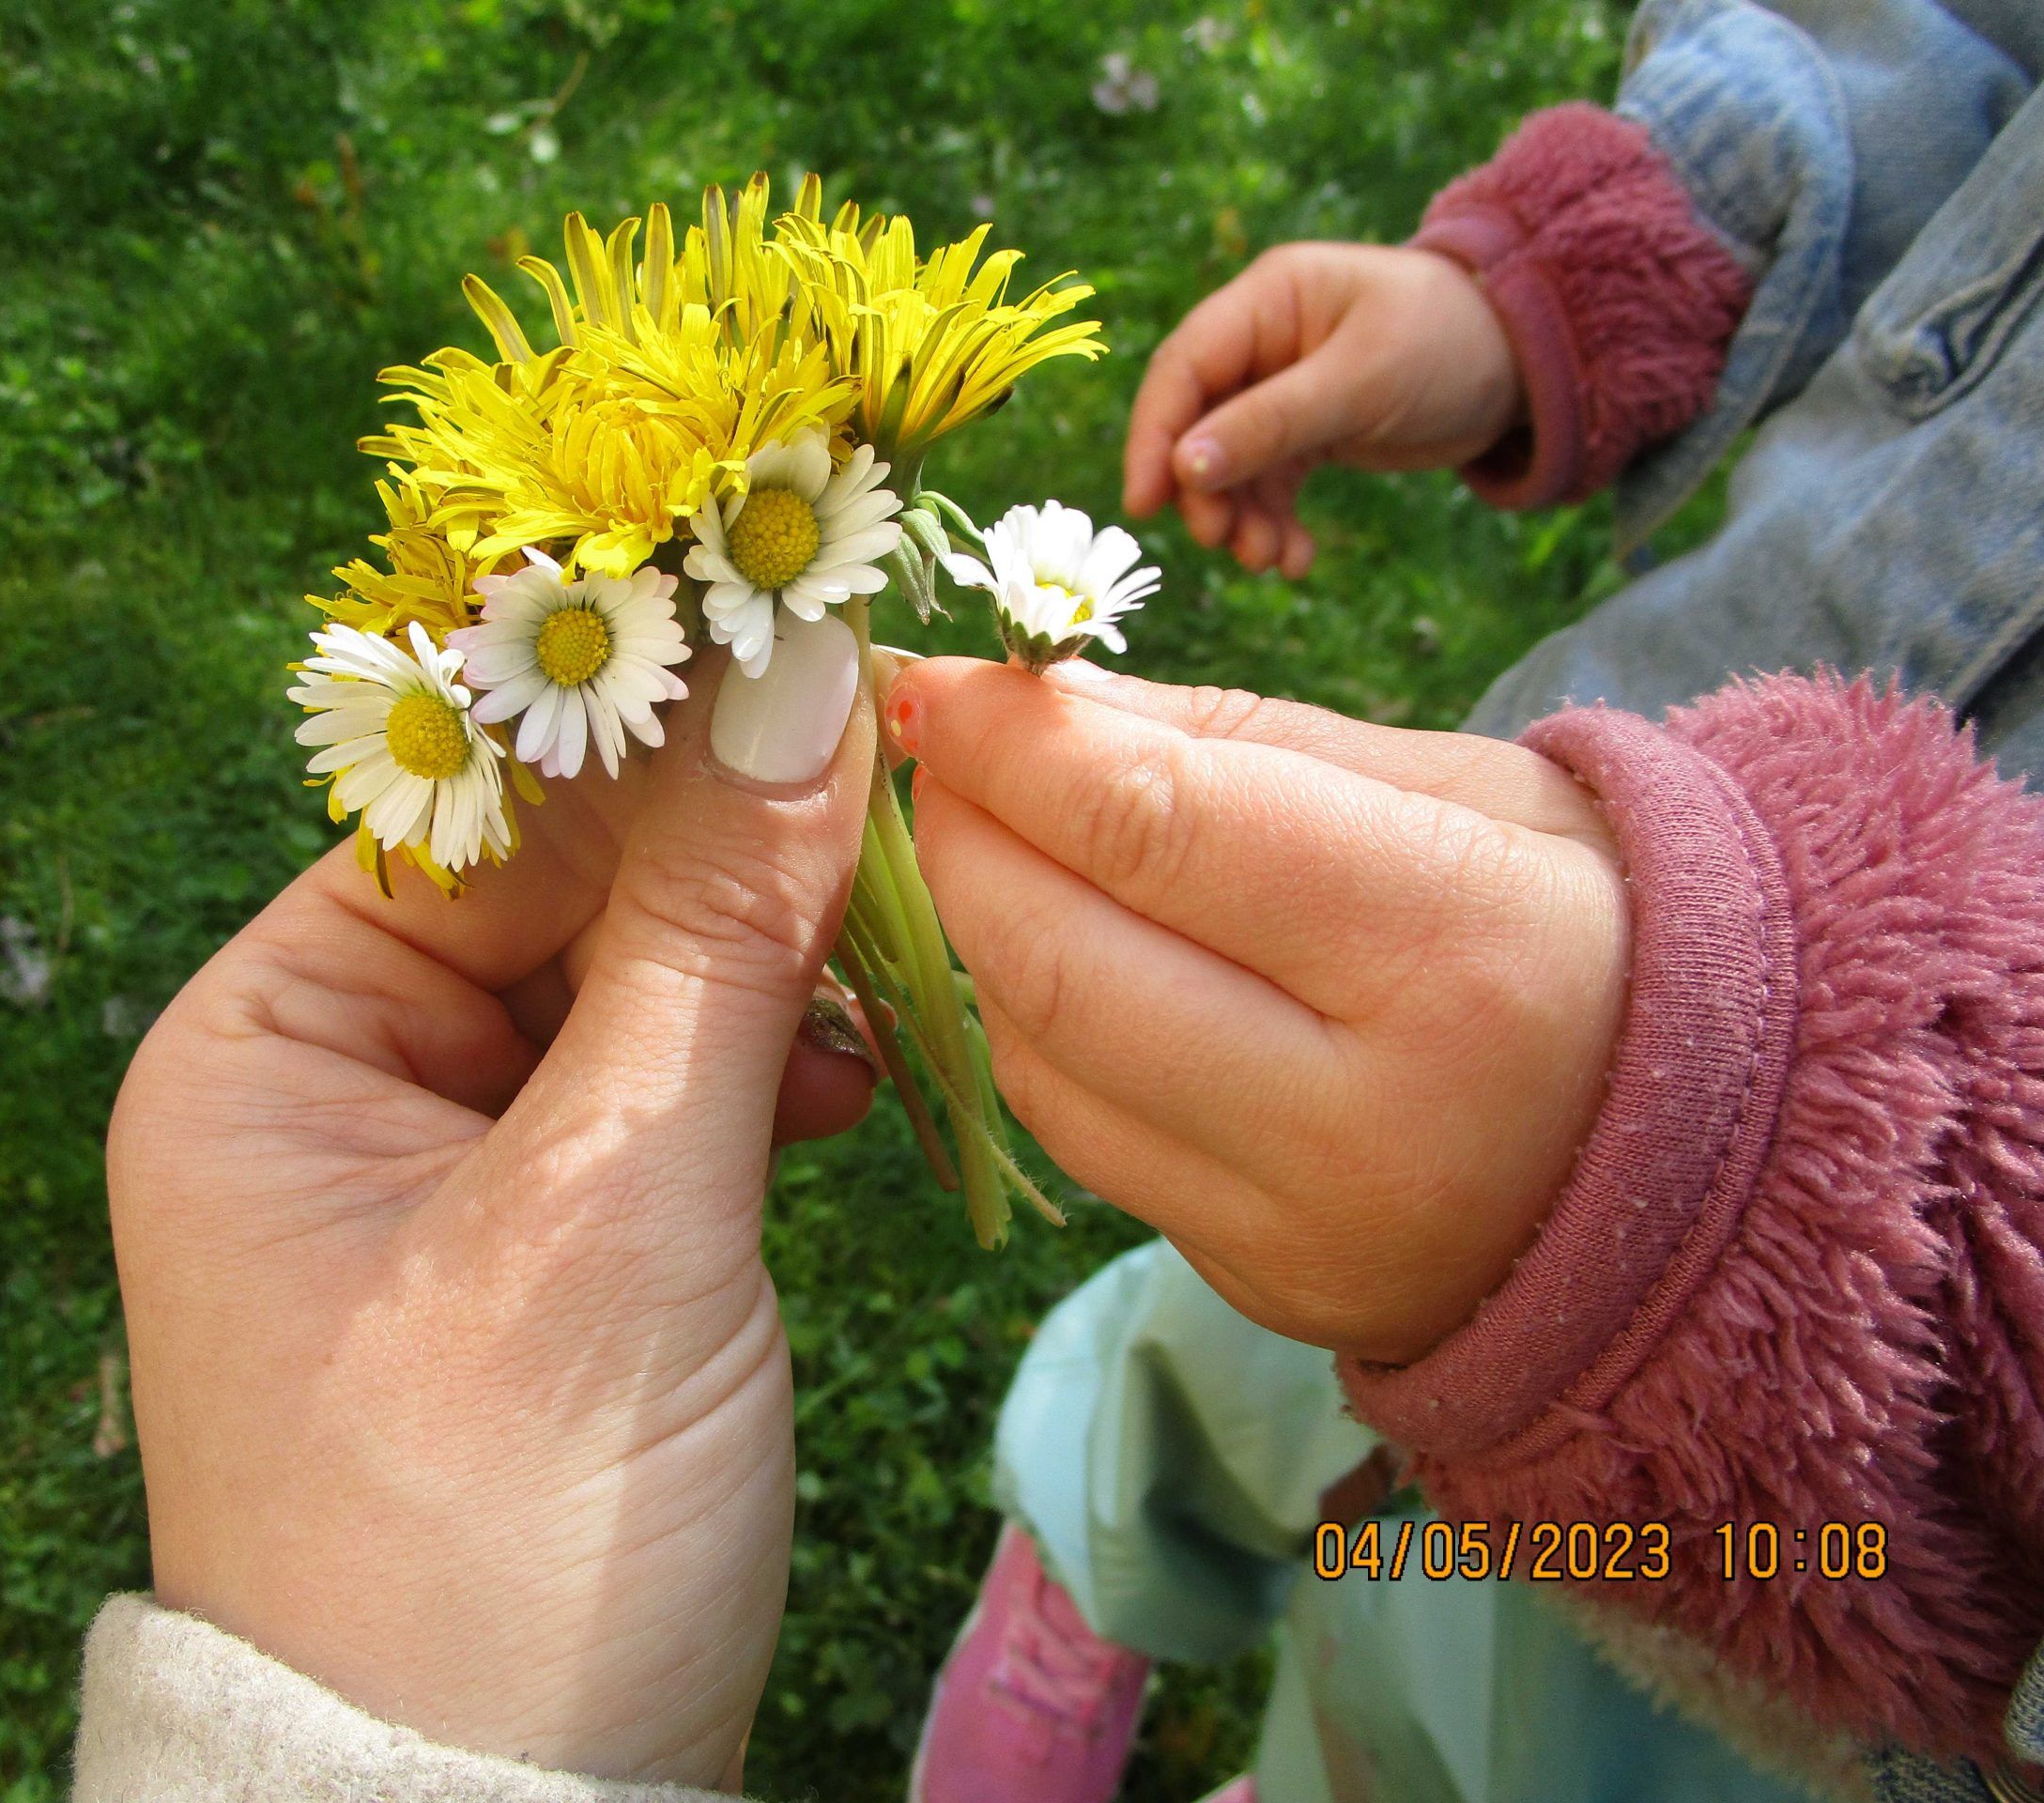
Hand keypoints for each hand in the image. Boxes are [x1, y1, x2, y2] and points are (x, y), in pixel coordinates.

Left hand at [106, 651, 875, 1789]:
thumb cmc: (501, 1531)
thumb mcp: (619, 1212)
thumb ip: (717, 936)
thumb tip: (802, 672)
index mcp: (265, 1051)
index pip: (474, 809)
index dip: (643, 719)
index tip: (808, 629)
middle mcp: (331, 1092)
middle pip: (559, 890)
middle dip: (729, 854)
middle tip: (900, 796)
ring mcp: (444, 1177)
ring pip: (630, 993)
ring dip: (767, 968)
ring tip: (895, 961)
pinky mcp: (548, 1257)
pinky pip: (662, 1100)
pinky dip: (764, 1077)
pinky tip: (858, 1079)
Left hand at [884, 657, 1626, 1364]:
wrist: (1709, 1159)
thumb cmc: (1584, 923)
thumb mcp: (1449, 790)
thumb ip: (1228, 744)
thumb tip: (1024, 699)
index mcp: (1456, 951)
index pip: (1156, 827)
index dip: (1009, 742)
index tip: (938, 677)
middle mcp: (1369, 1122)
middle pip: (1062, 961)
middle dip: (965, 835)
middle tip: (944, 751)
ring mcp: (1303, 1235)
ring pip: (1044, 1063)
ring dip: (985, 931)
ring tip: (1003, 839)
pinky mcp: (1257, 1287)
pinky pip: (1085, 1140)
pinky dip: (1040, 1031)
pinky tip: (1063, 955)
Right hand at [1124, 243, 1521, 576]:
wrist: (1525, 361)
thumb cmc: (1448, 343)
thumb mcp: (1361, 381)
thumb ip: (1271, 424)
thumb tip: (1183, 468)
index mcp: (1268, 300)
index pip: (1185, 367)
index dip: (1155, 434)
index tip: (1147, 503)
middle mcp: (1264, 342)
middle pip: (1197, 422)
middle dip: (1205, 490)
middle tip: (1224, 542)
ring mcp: (1281, 388)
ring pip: (1229, 464)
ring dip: (1240, 518)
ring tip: (1271, 560)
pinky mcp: (1307, 431)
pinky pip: (1270, 484)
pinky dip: (1275, 524)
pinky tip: (1297, 559)